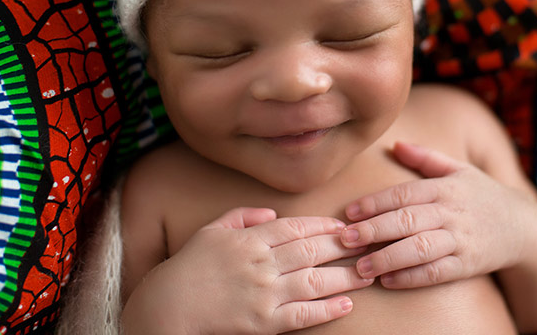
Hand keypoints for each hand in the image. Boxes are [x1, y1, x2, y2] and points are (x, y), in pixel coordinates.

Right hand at [122, 207, 372, 334]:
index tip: (345, 225)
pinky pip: (302, 316)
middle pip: (312, 250)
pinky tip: (346, 305)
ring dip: (345, 276)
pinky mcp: (263, 323)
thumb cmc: (187, 267)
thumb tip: (272, 214)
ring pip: (314, 281)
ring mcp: (264, 293)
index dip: (324, 226)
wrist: (166, 309)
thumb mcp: (211, 231)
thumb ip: (242, 216)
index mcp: (250, 239)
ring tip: (369, 273)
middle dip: (344, 246)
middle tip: (370, 242)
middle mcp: (261, 263)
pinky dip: (326, 310)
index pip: (296, 227)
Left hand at [339, 141, 536, 288]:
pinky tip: (389, 281)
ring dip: (388, 258)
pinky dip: (412, 277)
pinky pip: (437, 272)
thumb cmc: (483, 195)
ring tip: (361, 267)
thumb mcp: (459, 169)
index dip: (375, 202)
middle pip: (407, 220)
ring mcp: (461, 239)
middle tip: (345, 239)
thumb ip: (426, 157)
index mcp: (445, 187)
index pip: (404, 193)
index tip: (350, 212)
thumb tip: (395, 144)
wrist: (524, 226)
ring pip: (420, 249)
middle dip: (374, 230)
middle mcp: (452, 212)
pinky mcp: (469, 264)